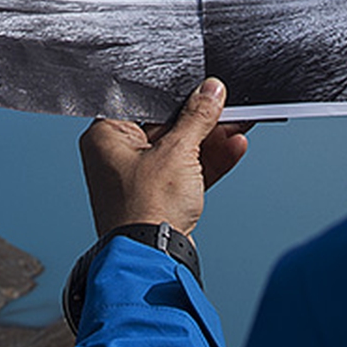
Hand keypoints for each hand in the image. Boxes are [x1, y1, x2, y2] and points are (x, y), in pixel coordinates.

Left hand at [78, 77, 250, 236]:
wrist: (154, 259)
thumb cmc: (145, 209)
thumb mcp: (177, 152)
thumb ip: (197, 117)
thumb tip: (210, 91)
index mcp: (106, 137)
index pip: (143, 103)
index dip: (175, 94)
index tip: (202, 87)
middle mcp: (118, 156)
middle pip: (166, 126)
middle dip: (201, 118)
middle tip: (227, 104)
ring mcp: (140, 179)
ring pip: (181, 150)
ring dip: (211, 139)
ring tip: (239, 123)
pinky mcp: (160, 197)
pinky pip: (187, 171)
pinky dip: (209, 161)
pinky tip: (233, 146)